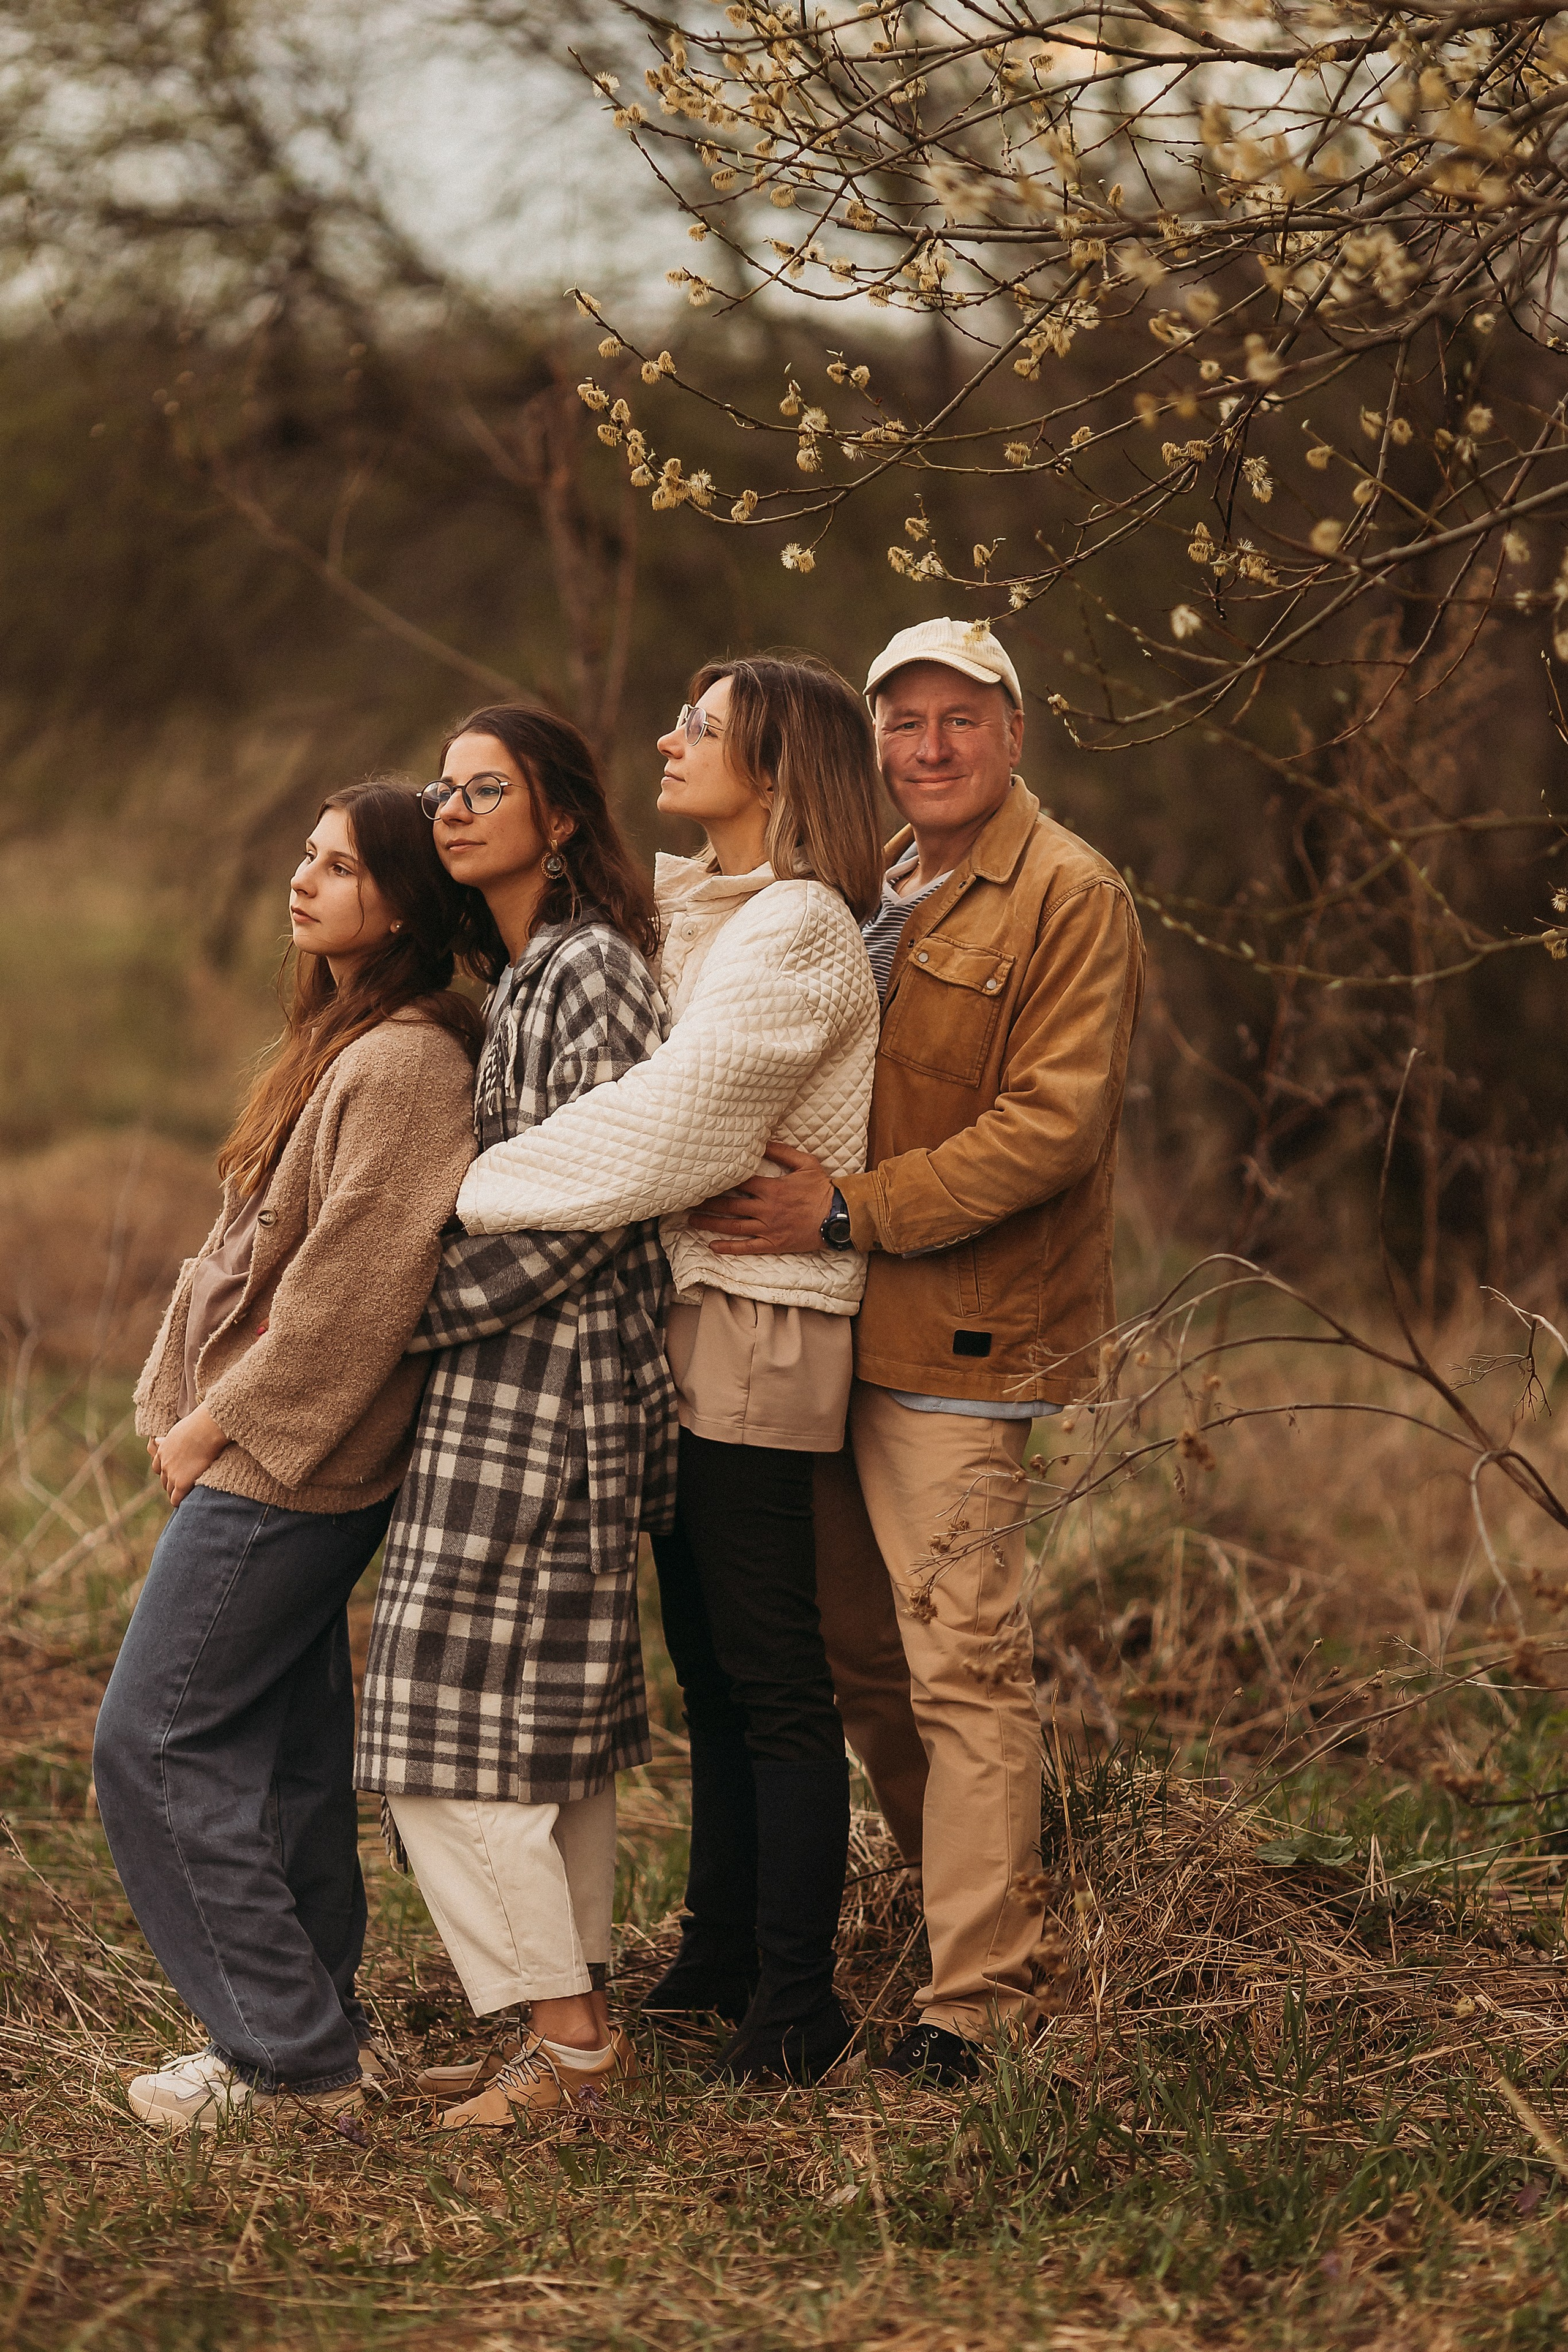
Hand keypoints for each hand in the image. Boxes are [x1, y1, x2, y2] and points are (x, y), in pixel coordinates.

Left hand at [149, 1404, 227, 1505]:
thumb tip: (155, 1440)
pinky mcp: (181, 1483)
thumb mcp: (177, 1431)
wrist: (205, 1430)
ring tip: (187, 1495)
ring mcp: (171, 1474)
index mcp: (162, 1450)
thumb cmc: (197, 1426)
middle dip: (172, 1483)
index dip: (167, 1472)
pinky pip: (176, 1498)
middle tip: (184, 1485)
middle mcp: (164, 1463)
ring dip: (176, 1493)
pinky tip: (186, 1502)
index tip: (177, 1473)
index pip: (158, 1467)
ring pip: (169, 1490)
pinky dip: (179, 1501)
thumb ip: (167, 1440)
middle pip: (164, 1480)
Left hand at [688, 1142, 835, 1255]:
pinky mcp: (773, 1244)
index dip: (719, 1179)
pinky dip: (728, 1248)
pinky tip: (712, 1247)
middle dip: (707, 1202)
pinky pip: (747, 1248)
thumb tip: (762, 1140)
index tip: (702, 1177)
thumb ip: (782, 1151)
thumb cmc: (822, 1189)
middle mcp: (766, 1209)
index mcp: (772, 1188)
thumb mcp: (805, 1163)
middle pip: (730, 1205)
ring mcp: (768, 1229)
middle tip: (687, 1199)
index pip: (739, 1182)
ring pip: (733, 1227)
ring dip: (710, 1223)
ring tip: (691, 1220)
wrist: (838, 1217)